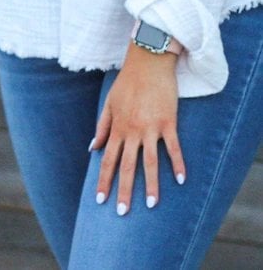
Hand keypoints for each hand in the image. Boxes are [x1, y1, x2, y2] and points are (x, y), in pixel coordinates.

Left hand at [91, 43, 185, 213]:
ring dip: (152, 185)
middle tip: (122, 212)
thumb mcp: (109, 103)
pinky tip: (181, 180)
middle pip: (127, 165)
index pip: (108, 159)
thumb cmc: (127, 82)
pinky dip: (178, 164)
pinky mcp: (168, 122)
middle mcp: (132, 130)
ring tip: (152, 205)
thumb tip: (92, 148)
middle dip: (124, 190)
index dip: (104, 180)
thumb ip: (101, 127)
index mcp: (117, 127)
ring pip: (150, 161)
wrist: (147, 62)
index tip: (101, 199)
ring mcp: (151, 127)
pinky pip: (173, 147)